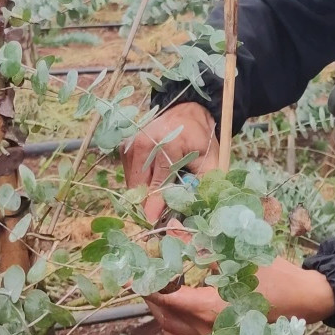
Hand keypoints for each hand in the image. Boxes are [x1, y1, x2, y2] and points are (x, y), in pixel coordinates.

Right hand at [121, 101, 218, 222]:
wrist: (185, 112)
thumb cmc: (200, 139)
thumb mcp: (209, 161)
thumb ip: (200, 185)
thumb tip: (184, 211)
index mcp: (168, 143)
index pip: (158, 182)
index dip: (156, 205)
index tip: (153, 222)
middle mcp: (144, 141)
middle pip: (141, 185)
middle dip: (148, 204)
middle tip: (159, 216)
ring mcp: (131, 143)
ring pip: (132, 182)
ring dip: (144, 194)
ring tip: (159, 197)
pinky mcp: (125, 146)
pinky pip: (129, 175)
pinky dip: (140, 183)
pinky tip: (153, 181)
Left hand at [144, 257, 334, 334]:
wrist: (305, 300)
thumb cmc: (275, 275)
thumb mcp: (238, 254)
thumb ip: (202, 245)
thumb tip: (173, 228)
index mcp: (211, 308)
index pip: (168, 299)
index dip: (148, 286)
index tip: (137, 274)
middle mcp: (210, 330)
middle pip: (167, 317)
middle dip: (152, 297)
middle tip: (146, 278)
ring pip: (176, 334)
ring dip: (162, 316)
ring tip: (158, 298)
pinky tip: (172, 328)